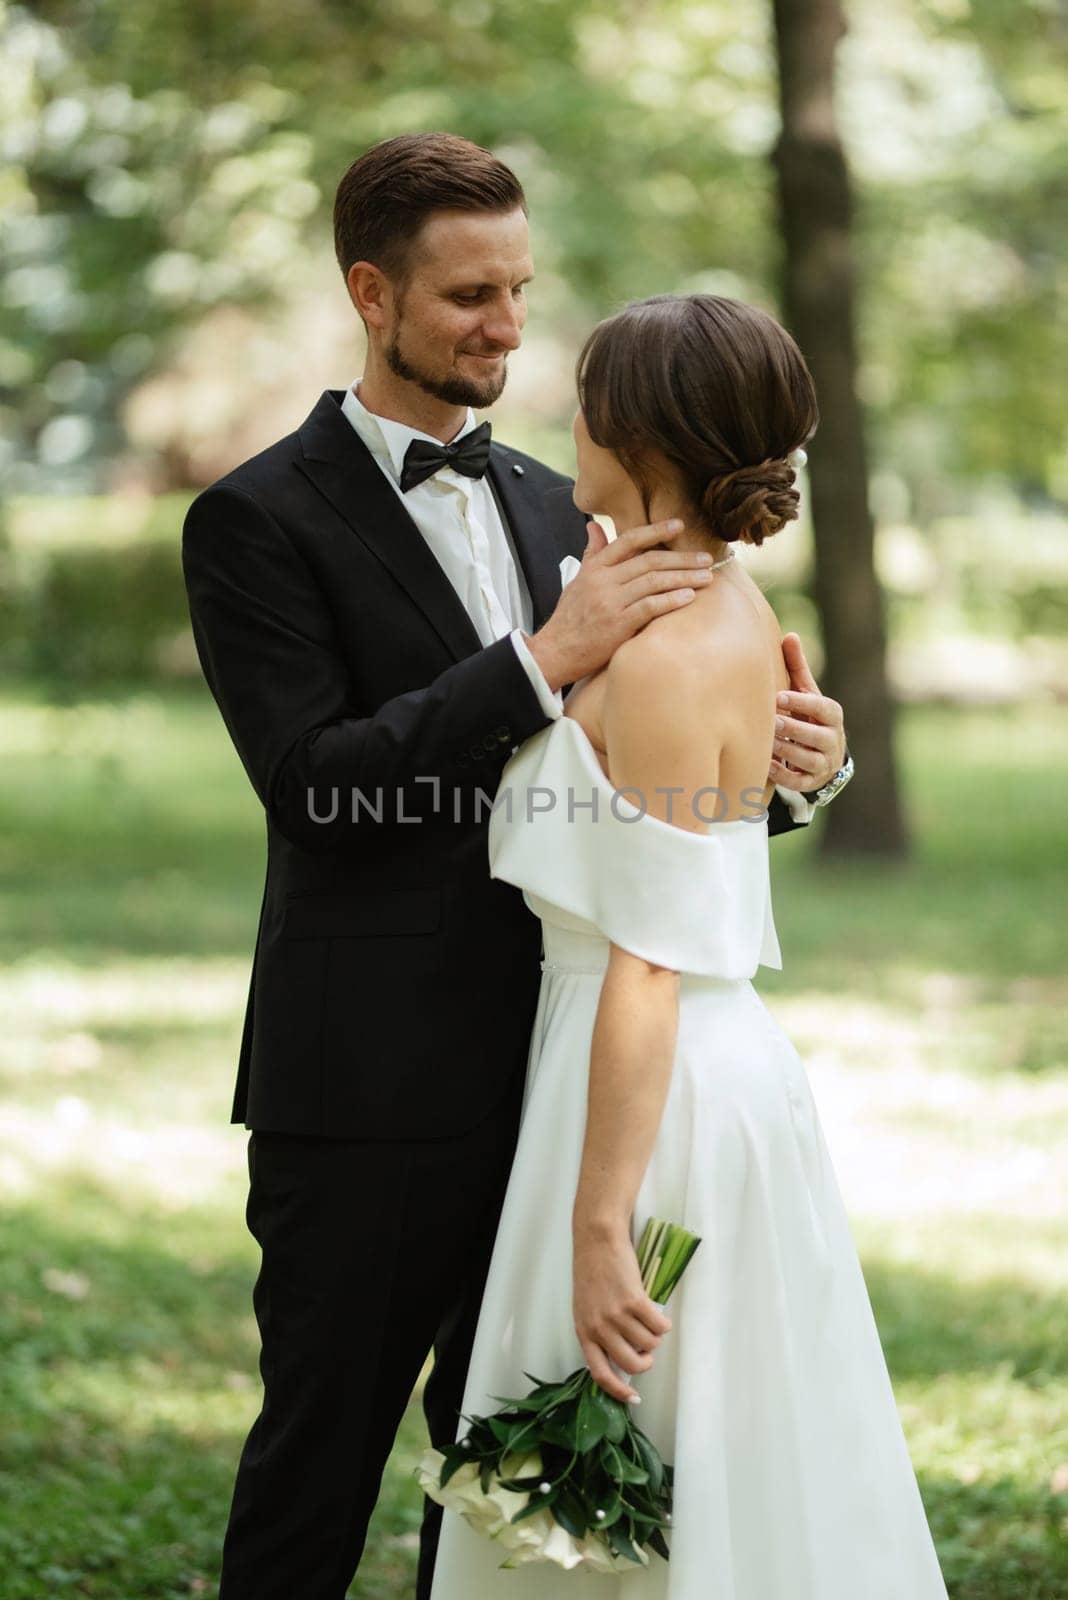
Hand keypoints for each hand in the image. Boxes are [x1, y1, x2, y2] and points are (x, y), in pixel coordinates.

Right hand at [525, 519, 714, 690]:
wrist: (556, 651)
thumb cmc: (571, 617)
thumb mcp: (578, 580)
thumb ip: (592, 553)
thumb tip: (593, 526)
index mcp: (595, 567)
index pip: (628, 540)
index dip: (655, 531)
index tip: (679, 525)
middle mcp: (603, 581)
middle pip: (649, 561)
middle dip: (682, 559)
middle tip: (707, 558)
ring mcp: (610, 602)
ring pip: (653, 582)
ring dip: (684, 578)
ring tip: (706, 577)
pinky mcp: (617, 625)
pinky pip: (649, 607)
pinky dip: (671, 601)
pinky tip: (689, 597)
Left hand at [572, 1222, 671, 1403]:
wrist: (597, 1240)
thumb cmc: (593, 1272)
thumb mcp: (587, 1308)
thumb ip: (599, 1332)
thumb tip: (623, 1356)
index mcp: (584, 1332)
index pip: (600, 1374)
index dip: (618, 1391)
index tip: (634, 1398)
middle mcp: (599, 1328)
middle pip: (631, 1363)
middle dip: (646, 1361)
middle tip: (647, 1351)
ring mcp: (616, 1315)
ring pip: (649, 1344)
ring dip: (655, 1337)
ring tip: (648, 1322)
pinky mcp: (634, 1301)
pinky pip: (659, 1326)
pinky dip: (664, 1324)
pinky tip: (658, 1314)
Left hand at [768, 633, 846, 792]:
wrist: (822, 753)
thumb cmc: (808, 714)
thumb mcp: (806, 692)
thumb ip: (797, 667)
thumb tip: (790, 635)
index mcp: (832, 715)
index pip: (822, 708)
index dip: (802, 703)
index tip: (778, 697)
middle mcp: (833, 739)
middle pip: (817, 736)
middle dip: (794, 729)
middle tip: (771, 722)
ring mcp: (824, 763)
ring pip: (808, 759)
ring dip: (787, 751)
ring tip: (767, 743)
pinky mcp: (812, 781)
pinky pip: (799, 782)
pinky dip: (784, 775)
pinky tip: (767, 766)